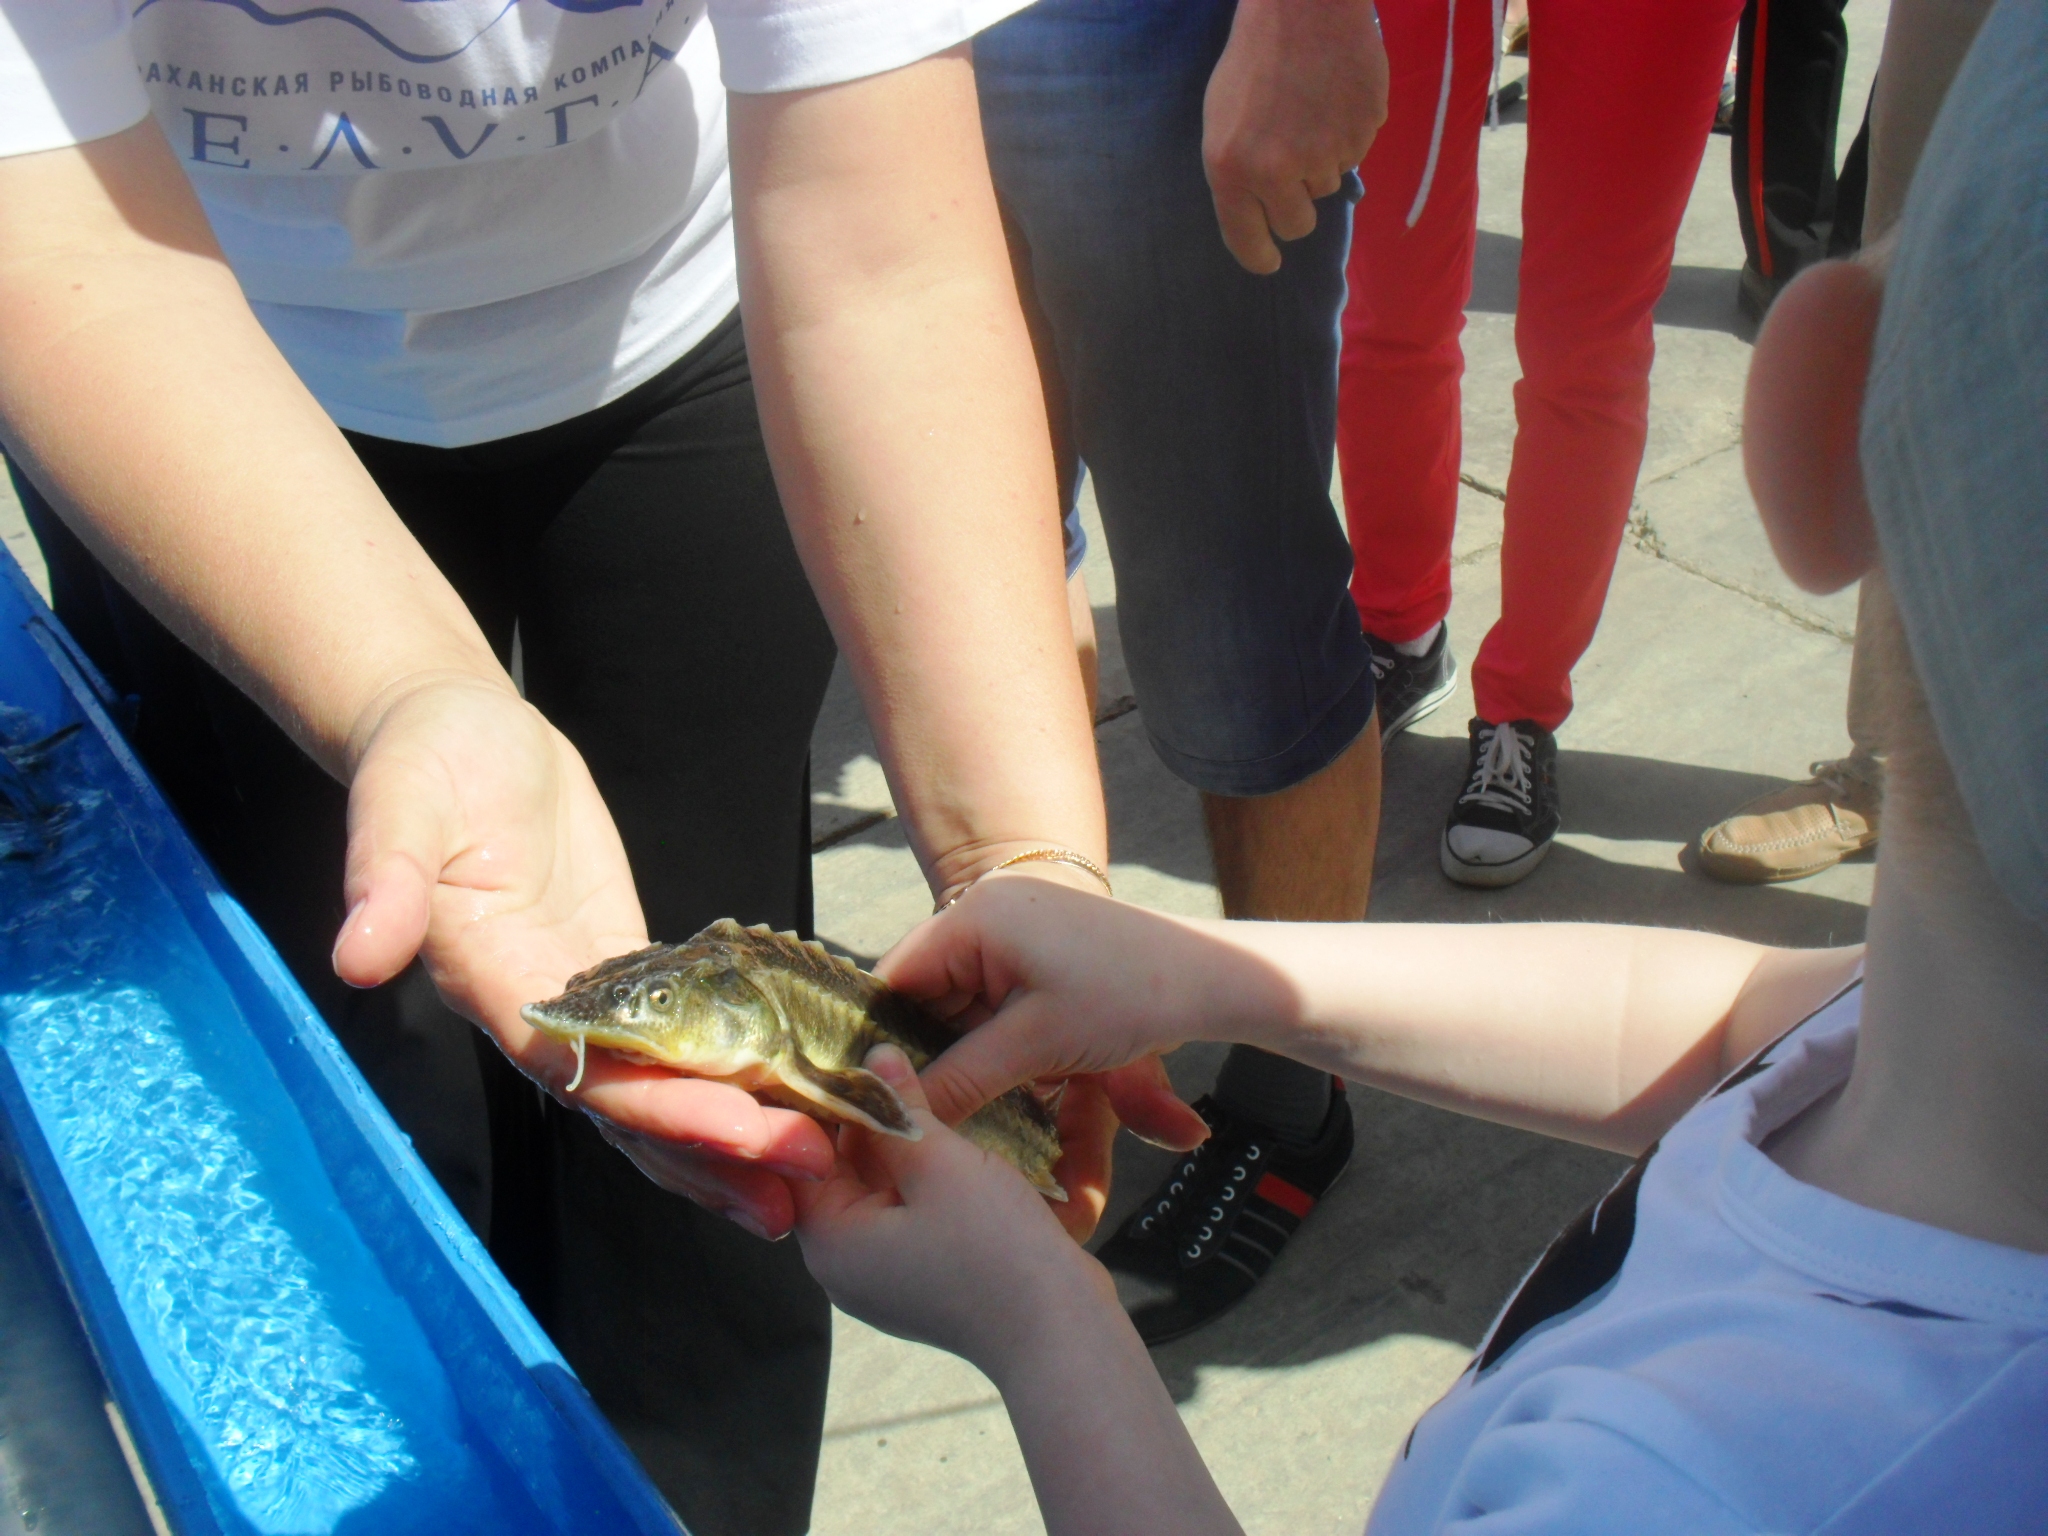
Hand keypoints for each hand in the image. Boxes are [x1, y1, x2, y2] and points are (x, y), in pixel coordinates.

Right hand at [329, 674, 834, 1235]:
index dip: (659, 1105)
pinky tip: (791, 1102)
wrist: (451, 731)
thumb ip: (385, 880)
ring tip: (811, 1178)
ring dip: (729, 1137)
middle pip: (631, 1102)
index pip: (581, 1070)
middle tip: (805, 1179)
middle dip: (715, 1146)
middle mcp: (536, 1012)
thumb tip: (356, 957)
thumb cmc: (422, 758)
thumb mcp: (398, 804)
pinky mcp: (622, 967)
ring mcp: (584, 997)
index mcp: (490, 982)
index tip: (739, 1129)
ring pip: (658, 1089)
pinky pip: (677, 1040)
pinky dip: (729, 1075)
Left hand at [794, 1047, 1107, 1370]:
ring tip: (929, 1090)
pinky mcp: (926, 1279)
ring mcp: (887, 1277)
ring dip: (903, 1146)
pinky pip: (911, 1214)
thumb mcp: (940, 1163)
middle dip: (870, 1121)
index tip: (853, 1053)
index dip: (828, 1102)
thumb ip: (900, 1108)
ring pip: (881, 1190)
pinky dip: (925, 1178)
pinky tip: (953, 1141)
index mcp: (831, 1243)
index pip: (805, 1157)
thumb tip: (875, 1056)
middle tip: (895, 1061)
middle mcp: (846, 1266)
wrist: (1060, 1333)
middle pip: (842, 1173)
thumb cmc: (992, 1250)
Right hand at [909, 868, 1212, 1241]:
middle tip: (926, 1112)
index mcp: (974, 918)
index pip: (895, 981)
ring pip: (962, 1008)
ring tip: (972, 1104)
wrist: (1214, 977)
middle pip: (927, 997)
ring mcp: (1015, 936)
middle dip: (930, 1054)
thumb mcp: (1038, 1044)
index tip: (879, 1097)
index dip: (883, 1042)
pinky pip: (996, 1006)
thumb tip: (901, 1116)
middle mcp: (987, 916)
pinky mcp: (1040, 958)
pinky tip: (1009, 1084)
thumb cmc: (1132, 993)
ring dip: (967, 1054)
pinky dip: (998, 1045)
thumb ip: (962, 1079)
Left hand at [1203, 0, 1387, 273]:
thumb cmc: (1255, 59)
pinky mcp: (1362, 132)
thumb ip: (1237, 172)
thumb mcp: (1223, 120)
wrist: (1303, 5)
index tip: (1269, 262)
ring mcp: (1324, 153)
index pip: (1248, 240)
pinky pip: (1356, 152)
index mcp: (1232, 168)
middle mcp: (1277, 170)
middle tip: (1292, 160)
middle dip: (1296, 202)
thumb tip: (1258, 216)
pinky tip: (1332, 97)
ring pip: (1328, 186)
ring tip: (1308, 109)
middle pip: (1297, 224)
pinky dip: (1346, 133)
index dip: (1260, 257)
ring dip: (1321, 160)